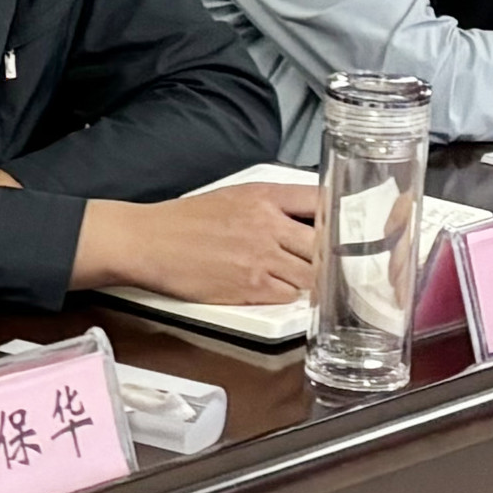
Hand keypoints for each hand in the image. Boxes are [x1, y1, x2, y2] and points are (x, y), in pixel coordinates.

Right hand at [95, 182, 321, 306]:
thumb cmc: (184, 221)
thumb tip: (307, 218)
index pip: (321, 200)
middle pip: (324, 243)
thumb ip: (271, 205)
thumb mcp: (233, 196)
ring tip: (308, 280)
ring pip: (313, 275)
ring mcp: (261, 259)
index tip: (345, 227)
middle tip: (335, 262)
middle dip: (331, 255)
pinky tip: (278, 289)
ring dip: (314, 280)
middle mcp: (268, 225)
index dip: (338, 216)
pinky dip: (290, 295)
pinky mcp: (251, 288)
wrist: (148, 242)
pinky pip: (290, 296)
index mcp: (264, 196)